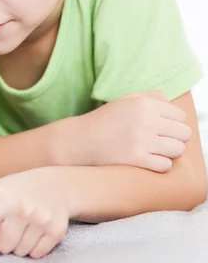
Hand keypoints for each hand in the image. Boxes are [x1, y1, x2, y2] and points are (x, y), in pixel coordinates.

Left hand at [0, 169, 69, 259]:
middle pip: (1, 246)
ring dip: (17, 243)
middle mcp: (22, 209)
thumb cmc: (17, 189)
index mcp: (2, 196)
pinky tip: (34, 230)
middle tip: (8, 224)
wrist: (55, 185)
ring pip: (18, 252)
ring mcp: (41, 221)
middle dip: (1, 240)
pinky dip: (32, 246)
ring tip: (23, 224)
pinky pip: (36, 254)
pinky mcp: (56, 231)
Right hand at [76, 91, 190, 172]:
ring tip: (156, 152)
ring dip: (169, 153)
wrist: (78, 141)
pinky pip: (165, 165)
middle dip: (175, 139)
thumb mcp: (124, 101)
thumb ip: (149, 97)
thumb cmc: (102, 121)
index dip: (174, 125)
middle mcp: (145, 120)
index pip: (180, 116)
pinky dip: (160, 165)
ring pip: (178, 150)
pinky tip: (148, 161)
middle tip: (161, 142)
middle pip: (184, 133)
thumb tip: (169, 102)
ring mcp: (141, 140)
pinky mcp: (136, 158)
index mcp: (144, 104)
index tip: (162, 130)